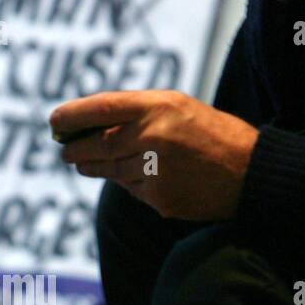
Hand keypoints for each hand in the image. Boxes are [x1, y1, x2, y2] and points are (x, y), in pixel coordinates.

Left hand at [50, 90, 258, 219]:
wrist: (251, 173)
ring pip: (110, 170)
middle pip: (98, 145)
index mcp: (160, 106)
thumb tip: (91, 125)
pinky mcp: (159, 199)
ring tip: (84, 163)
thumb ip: (138, 112)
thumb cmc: (213, 134)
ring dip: (94, 167)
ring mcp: (156, 170)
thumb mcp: (179, 107)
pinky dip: (128, 182)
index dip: (72, 115)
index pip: (102, 108)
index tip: (54, 121)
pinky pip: (131, 189)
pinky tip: (139, 175)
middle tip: (65, 150)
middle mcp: (154, 137)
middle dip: (76, 148)